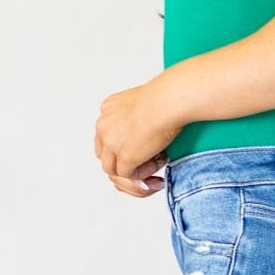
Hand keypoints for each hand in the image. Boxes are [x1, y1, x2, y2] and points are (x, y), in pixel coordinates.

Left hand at [94, 74, 180, 196]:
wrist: (170, 100)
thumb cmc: (167, 99)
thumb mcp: (142, 105)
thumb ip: (135, 121)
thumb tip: (142, 141)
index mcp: (107, 110)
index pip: (105, 138)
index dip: (120, 150)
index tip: (140, 154)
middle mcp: (104, 126)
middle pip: (105, 156)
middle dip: (123, 165)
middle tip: (146, 168)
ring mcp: (112, 142)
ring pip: (113, 170)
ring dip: (134, 173)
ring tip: (155, 168)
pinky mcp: (124, 156)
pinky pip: (129, 175)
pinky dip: (144, 173)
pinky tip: (160, 163)